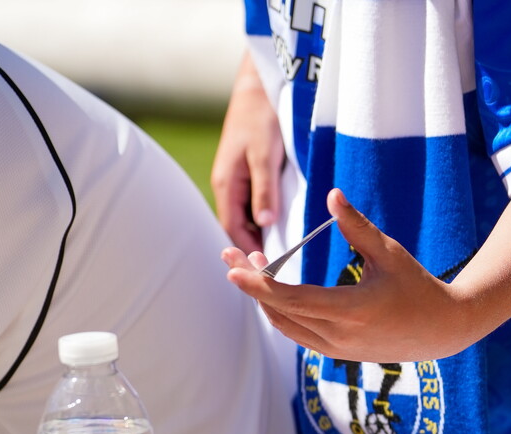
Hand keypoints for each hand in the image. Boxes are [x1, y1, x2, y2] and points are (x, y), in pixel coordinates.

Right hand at [210, 53, 284, 253]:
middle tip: (280, 268)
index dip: (249, 252)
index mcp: (226, 186)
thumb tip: (265, 226)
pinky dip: (266, 218)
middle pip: (239, 229)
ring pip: (247, 219)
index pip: (233, 231)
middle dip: (255, 249)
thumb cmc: (261, 118)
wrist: (258, 87)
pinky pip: (254, 205)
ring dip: (261, 235)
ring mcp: (236, 182)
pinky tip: (283, 226)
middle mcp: (228, 187)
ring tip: (284, 253)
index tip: (270, 270)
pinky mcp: (248, 175)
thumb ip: (265, 191)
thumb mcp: (265, 156)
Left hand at [223, 175, 510, 363]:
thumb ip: (356, 226)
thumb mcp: (389, 252)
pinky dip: (282, 313)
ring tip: (250, 269)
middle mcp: (339, 336)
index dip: (260, 284)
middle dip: (252, 285)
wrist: (441, 331)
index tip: (236, 267)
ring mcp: (337, 350)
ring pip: (286, 327)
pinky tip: (273, 290)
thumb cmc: (418, 286)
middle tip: (231, 257)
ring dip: (265, 300)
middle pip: (281, 313)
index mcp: (351, 311)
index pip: (292, 299)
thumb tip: (332, 195)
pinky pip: (299, 334)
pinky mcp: (338, 354)